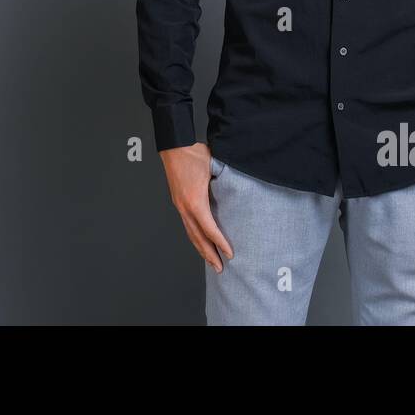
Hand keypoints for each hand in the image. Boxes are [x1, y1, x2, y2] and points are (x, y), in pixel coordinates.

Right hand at [160, 142, 233, 272]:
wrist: (174, 146)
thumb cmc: (194, 153)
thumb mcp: (214, 166)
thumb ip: (225, 180)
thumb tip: (240, 188)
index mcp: (195, 200)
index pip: (209, 229)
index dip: (220, 243)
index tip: (230, 253)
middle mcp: (185, 206)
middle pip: (197, 237)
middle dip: (209, 254)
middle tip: (220, 268)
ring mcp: (179, 205)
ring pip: (190, 233)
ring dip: (200, 248)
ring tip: (210, 261)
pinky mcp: (178, 201)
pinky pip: (187, 224)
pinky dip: (194, 236)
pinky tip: (199, 241)